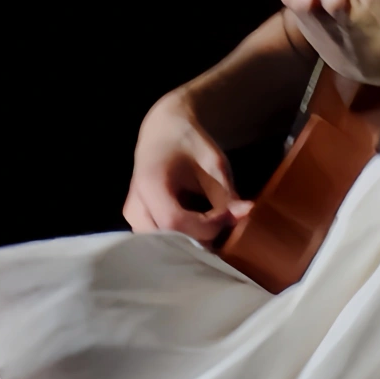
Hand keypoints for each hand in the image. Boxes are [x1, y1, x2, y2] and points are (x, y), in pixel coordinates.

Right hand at [123, 87, 256, 242]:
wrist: (163, 131)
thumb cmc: (187, 143)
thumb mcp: (212, 162)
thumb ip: (226, 193)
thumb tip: (246, 215)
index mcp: (149, 183)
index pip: (174, 222)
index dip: (206, 225)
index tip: (227, 214)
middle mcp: (134, 205)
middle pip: (166, 242)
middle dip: (200, 239)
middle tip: (223, 225)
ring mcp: (133, 217)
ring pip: (163, 247)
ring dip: (192, 242)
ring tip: (213, 225)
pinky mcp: (138, 223)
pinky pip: (161, 243)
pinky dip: (184, 240)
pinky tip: (201, 227)